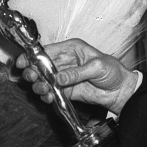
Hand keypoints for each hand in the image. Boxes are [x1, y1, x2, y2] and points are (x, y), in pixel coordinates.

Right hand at [15, 39, 137, 115]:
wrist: (121, 91)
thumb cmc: (114, 72)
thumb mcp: (97, 67)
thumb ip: (77, 73)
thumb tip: (60, 78)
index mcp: (72, 49)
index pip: (48, 50)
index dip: (34, 56)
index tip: (24, 62)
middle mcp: (65, 62)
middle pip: (41, 65)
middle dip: (33, 71)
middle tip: (32, 77)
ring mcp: (64, 77)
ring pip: (43, 79)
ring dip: (39, 85)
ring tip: (42, 89)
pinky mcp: (65, 90)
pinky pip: (51, 92)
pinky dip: (46, 95)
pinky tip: (48, 97)